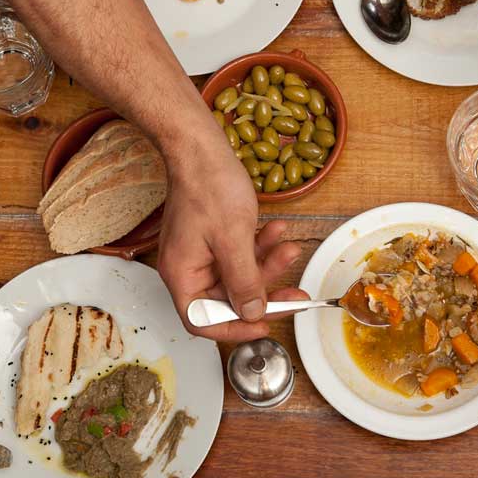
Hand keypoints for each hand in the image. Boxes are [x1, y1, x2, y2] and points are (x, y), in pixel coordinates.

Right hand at [157, 143, 306, 341]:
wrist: (200, 147)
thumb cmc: (208, 186)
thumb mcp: (233, 240)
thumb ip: (244, 282)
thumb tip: (252, 313)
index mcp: (182, 275)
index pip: (203, 322)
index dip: (234, 329)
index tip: (264, 326)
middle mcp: (188, 268)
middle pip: (227, 300)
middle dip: (264, 292)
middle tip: (296, 295)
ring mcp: (200, 253)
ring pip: (239, 275)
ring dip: (268, 264)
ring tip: (291, 248)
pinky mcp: (213, 238)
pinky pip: (240, 253)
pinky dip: (260, 246)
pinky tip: (278, 231)